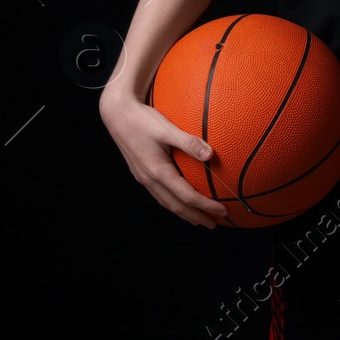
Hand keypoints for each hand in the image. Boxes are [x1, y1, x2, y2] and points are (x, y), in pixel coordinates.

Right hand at [99, 88, 229, 227]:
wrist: (117, 114)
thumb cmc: (143, 120)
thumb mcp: (168, 129)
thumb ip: (189, 143)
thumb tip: (212, 155)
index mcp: (158, 171)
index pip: (186, 196)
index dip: (205, 205)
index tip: (222, 211)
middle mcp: (149, 179)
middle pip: (176, 206)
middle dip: (196, 216)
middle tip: (214, 224)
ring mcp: (143, 178)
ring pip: (166, 203)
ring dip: (184, 213)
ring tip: (199, 219)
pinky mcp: (140, 173)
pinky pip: (159, 195)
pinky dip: (173, 203)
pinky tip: (179, 201)